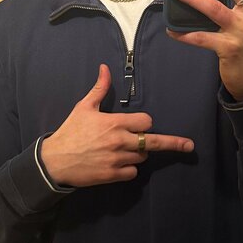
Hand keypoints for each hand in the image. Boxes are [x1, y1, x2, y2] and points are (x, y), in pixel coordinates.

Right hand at [40, 64, 193, 186]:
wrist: (54, 161)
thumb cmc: (70, 131)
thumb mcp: (84, 107)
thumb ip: (100, 88)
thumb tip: (105, 67)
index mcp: (114, 122)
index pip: (146, 122)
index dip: (144, 123)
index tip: (139, 124)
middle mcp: (119, 141)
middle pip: (151, 141)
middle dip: (167, 142)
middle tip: (188, 145)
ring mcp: (117, 159)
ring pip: (142, 156)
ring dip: (137, 153)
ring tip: (121, 149)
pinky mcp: (112, 175)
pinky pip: (132, 172)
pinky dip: (129, 169)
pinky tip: (117, 164)